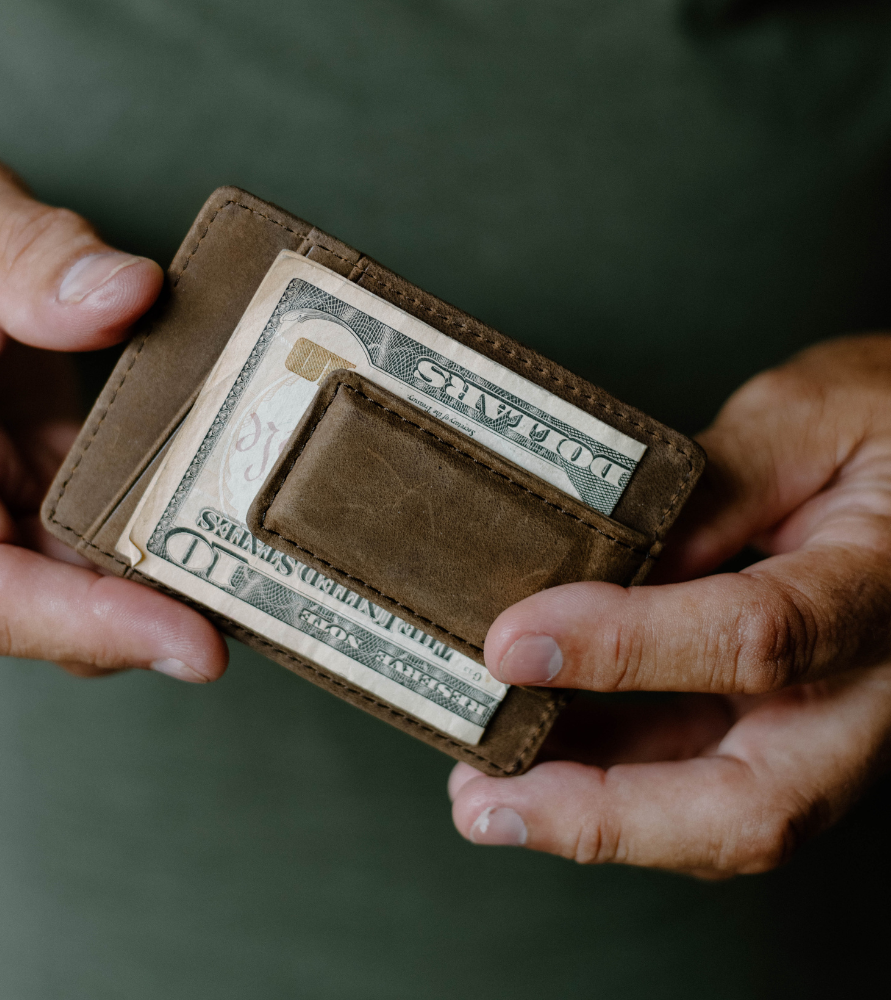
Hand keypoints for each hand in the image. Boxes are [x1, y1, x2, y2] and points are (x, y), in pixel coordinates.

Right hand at [0, 132, 226, 681]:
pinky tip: (222, 534)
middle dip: (148, 628)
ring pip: (74, 589)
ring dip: (161, 598)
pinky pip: (92, 542)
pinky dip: (156, 549)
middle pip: (42, 612)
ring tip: (260, 586)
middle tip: (263, 612)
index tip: (193, 640)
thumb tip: (128, 296)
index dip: (87, 625)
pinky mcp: (36, 483)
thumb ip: (20, 255)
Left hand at [449, 335, 890, 876]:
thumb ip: (716, 486)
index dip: (626, 648)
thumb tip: (608, 557)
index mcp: (884, 588)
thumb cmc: (890, 422)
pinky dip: (621, 776)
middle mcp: (874, 686)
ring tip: (488, 790)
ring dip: (597, 812)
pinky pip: (711, 771)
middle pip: (753, 804)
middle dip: (606, 818)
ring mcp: (839, 718)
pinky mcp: (802, 720)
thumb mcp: (808, 418)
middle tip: (488, 800)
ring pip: (725, 810)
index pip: (754, 637)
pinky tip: (544, 753)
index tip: (514, 642)